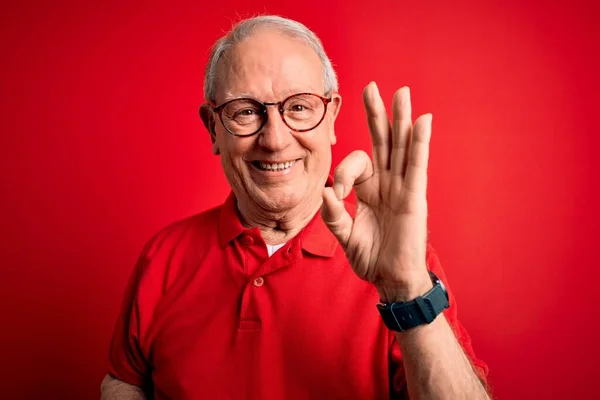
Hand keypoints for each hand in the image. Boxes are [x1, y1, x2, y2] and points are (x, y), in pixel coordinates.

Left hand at [321, 83, 432, 302]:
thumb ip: (333, 214)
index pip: (356, 164)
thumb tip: (325, 191)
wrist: (390, 279)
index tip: (336, 194)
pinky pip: (417, 166)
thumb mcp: (344, 234)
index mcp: (369, 188)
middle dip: (377, 114)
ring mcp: (402, 187)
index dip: (343, 172)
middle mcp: (387, 182)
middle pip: (382, 141)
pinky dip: (420, 143)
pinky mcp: (415, 197)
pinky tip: (423, 121)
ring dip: (401, 119)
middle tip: (371, 88)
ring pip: (401, 146)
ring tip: (401, 92)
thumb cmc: (371, 257)